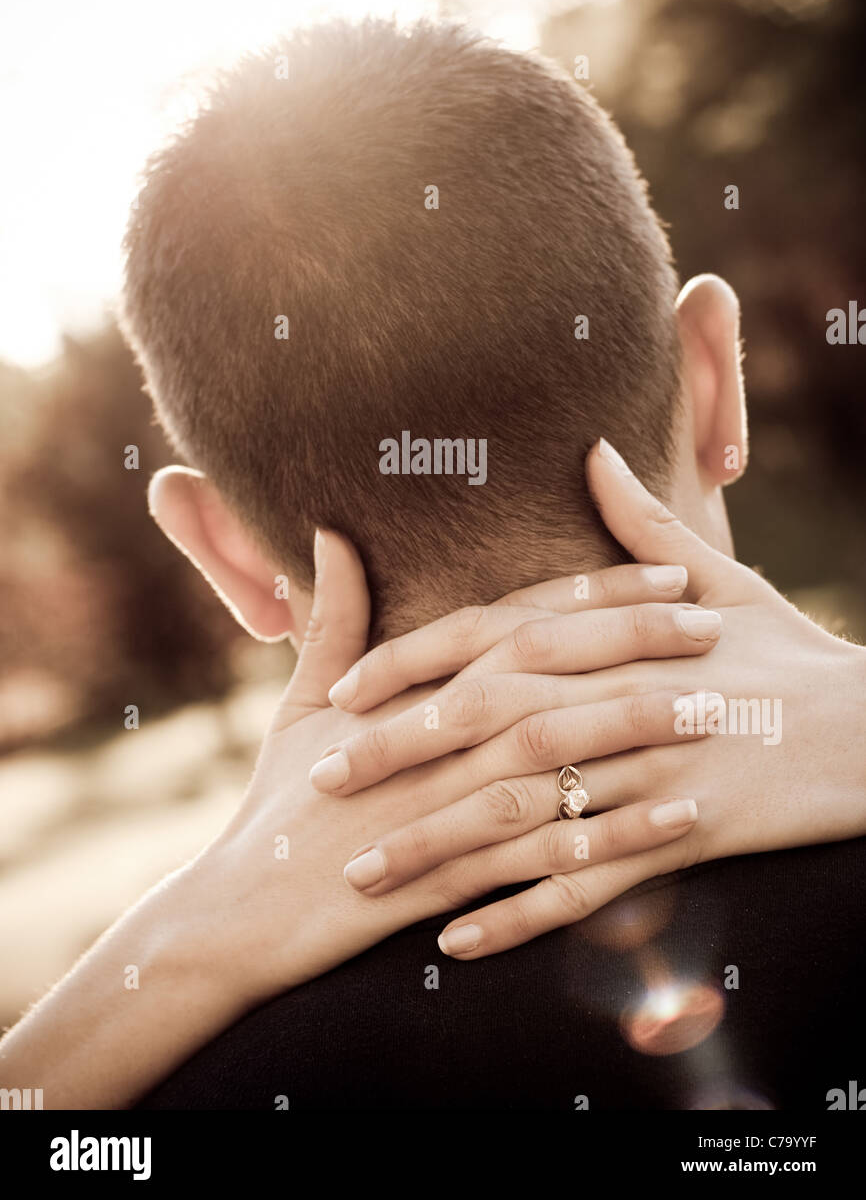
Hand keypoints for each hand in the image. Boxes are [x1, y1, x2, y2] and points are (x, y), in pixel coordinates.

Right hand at [205, 530, 706, 1000]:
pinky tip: (683, 821)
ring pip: (560, 757)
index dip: (596, 593)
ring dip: (639, 731)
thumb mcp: (300, 703)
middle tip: (713, 626)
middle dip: (635, 646)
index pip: (518, 621)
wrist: (243, 908)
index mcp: (411, 688)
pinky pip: (551, 854)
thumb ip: (334, 619)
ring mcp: (446, 808)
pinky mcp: (457, 878)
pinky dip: (620, 835)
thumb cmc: (278, 802)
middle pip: (550, 675)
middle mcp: (434, 738)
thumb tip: (329, 533)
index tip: (668, 570)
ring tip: (715, 710)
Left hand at [325, 439, 865, 958]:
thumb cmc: (789, 653)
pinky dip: (522, 914)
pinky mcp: (684, 841)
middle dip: (403, 754)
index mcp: (623, 638)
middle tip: (324, 780)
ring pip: (530, 813)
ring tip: (366, 873)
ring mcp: (653, 775)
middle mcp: (627, 702)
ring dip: (440, 844)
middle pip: (494, 729)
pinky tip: (458, 937)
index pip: (498, 643)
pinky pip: (590, 886)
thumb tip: (592, 450)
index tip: (344, 690)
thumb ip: (643, 525)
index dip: (416, 664)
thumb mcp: (724, 579)